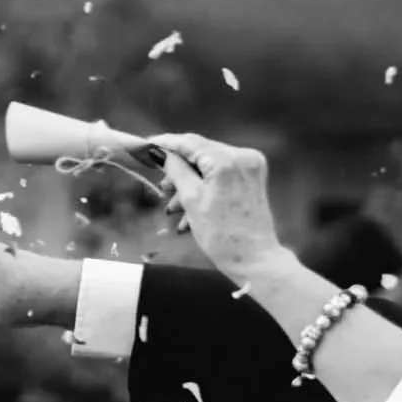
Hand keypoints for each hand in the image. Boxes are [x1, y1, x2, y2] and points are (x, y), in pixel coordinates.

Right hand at [148, 133, 291, 286]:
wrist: (253, 259)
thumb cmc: (222, 236)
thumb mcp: (191, 200)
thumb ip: (176, 171)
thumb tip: (162, 153)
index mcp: (227, 160)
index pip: (190, 142)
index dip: (166, 143)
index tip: (148, 144)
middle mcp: (243, 156)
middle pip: (202, 152)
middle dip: (179, 169)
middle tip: (162, 186)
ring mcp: (250, 166)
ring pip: (211, 165)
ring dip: (191, 182)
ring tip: (174, 205)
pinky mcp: (253, 178)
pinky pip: (222, 175)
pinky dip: (206, 187)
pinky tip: (191, 209)